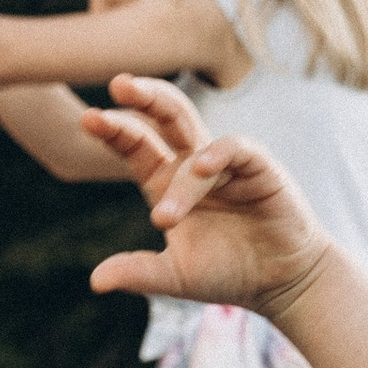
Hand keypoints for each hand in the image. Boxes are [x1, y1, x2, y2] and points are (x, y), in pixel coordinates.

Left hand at [85, 74, 330, 316]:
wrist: (279, 283)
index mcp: (166, 182)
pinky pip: (236, 149)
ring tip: (163, 217)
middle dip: (143, 98)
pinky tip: (202, 168)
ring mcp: (225, 163)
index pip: (135, 144)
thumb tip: (96, 282)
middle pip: (165, 116)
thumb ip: (138, 272)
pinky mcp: (259, 168)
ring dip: (179, 162)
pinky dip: (218, 155)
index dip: (113, 129)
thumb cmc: (228, 273)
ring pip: (196, 137)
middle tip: (120, 84)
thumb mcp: (176, 276)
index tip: (88, 118)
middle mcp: (192, 164)